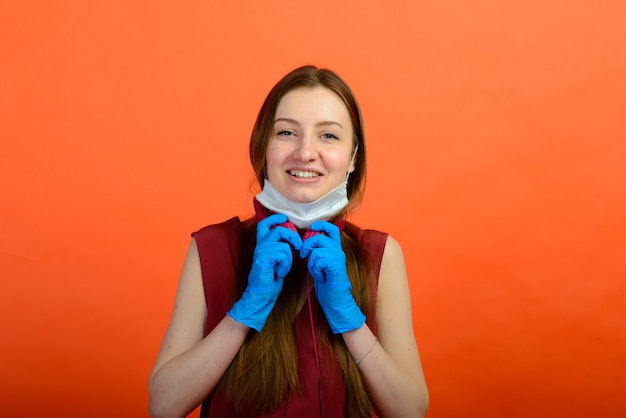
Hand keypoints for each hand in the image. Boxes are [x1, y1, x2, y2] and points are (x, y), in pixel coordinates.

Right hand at [227, 214, 301, 331]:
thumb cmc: (270, 277)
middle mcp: (260, 245)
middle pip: (278, 229)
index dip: (275, 217)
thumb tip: (294, 237)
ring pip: (284, 244)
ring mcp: (261, 251)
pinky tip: (279, 272)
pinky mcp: (263, 258)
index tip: (285, 218)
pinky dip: (286, 265)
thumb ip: (281, 247)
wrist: (261, 293)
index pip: (265, 223)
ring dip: (289, 257)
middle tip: (298, 246)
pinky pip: (283, 255)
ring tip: (283, 267)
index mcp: (263, 244)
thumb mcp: (278, 259)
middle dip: (292, 236)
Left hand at [300, 221, 364, 333]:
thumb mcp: (320, 264)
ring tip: (316, 272)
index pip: (332, 228)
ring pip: (317, 250)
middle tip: (304, 256)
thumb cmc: (327, 284)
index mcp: (335, 249)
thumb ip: (317, 252)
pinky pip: (318, 261)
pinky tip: (321, 277)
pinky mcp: (336, 266)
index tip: (312, 227)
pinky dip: (315, 270)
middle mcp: (339, 251)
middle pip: (319, 237)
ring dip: (311, 262)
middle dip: (307, 246)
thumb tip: (305, 243)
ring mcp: (338, 258)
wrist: (336, 300)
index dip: (321, 224)